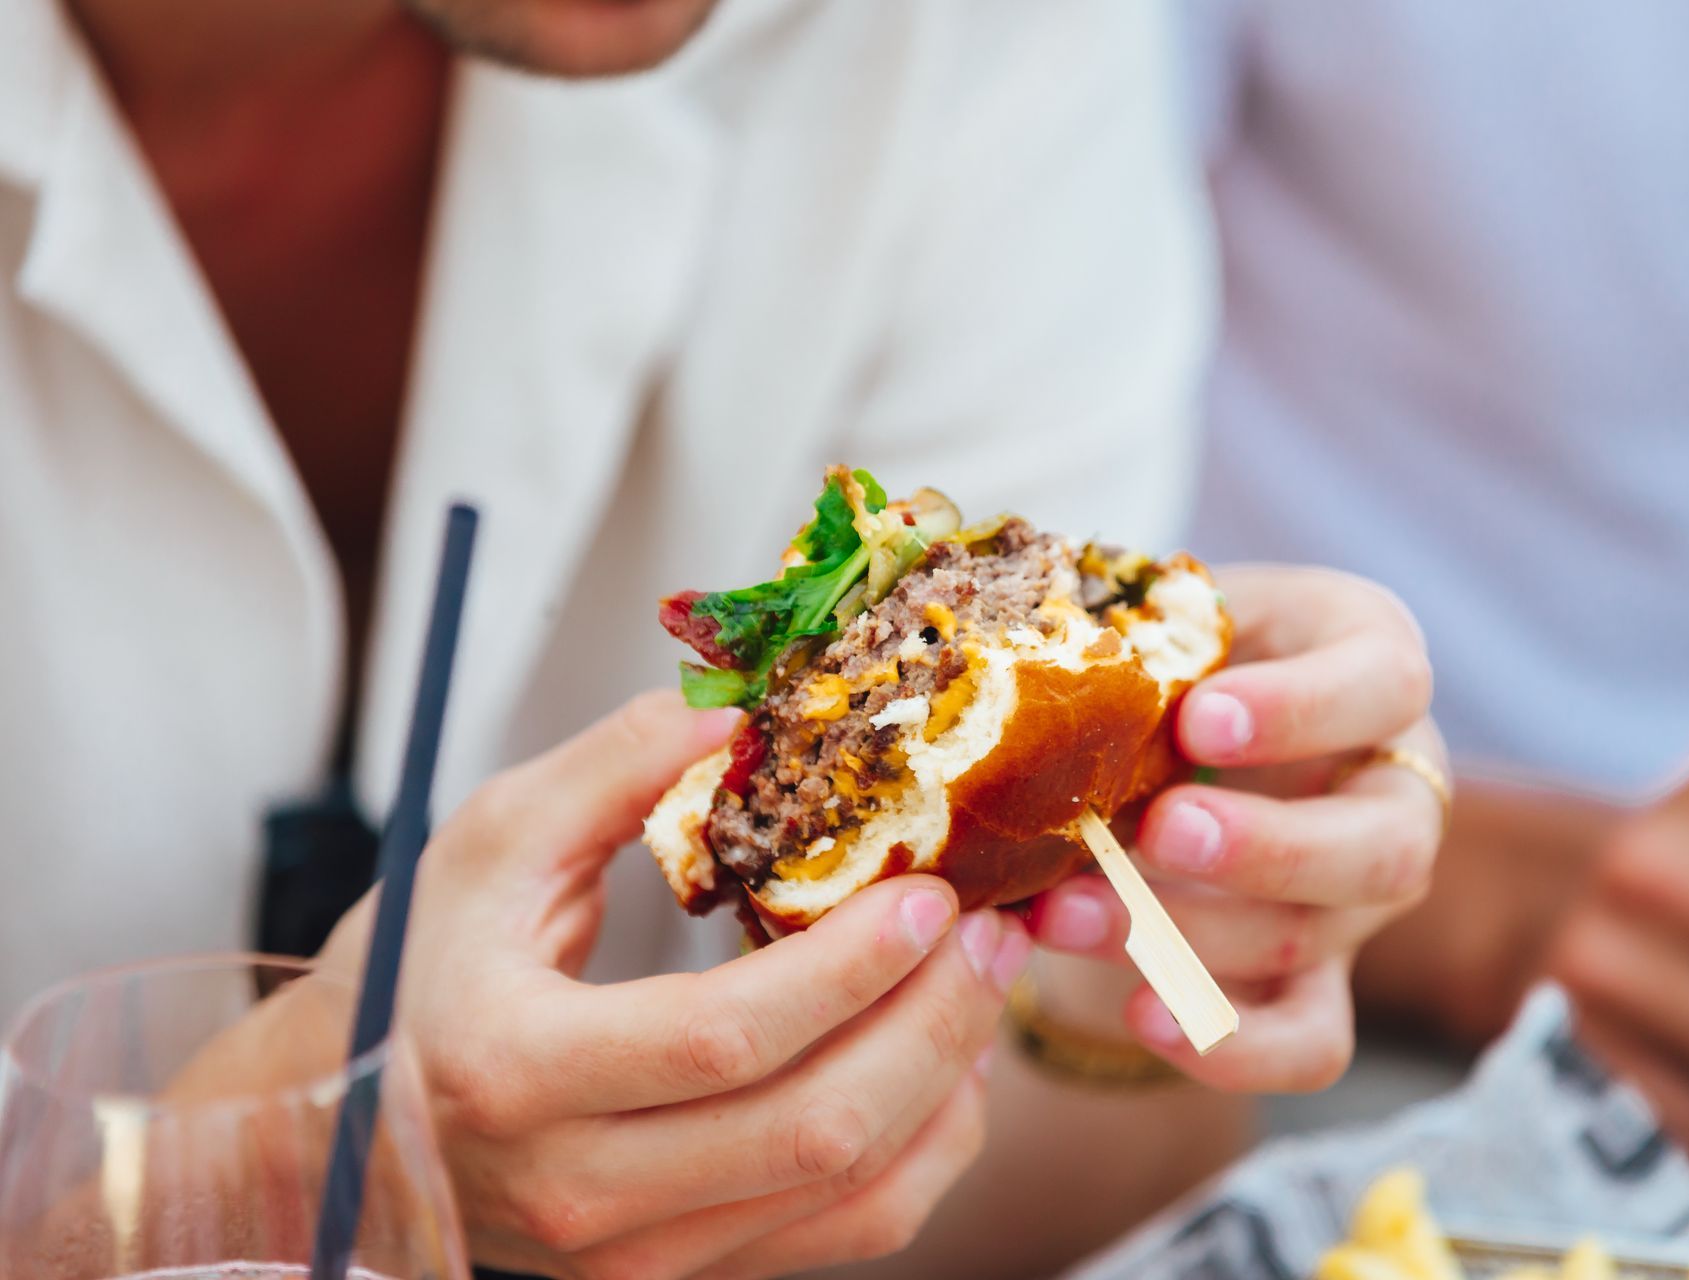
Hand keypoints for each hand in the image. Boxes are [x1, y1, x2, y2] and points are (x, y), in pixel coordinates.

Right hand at [318, 692, 1031, 1279]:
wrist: (357, 1124)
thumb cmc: (423, 973)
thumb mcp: (489, 840)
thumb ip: (614, 767)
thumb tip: (740, 710)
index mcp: (513, 1068)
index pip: (718, 1038)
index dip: (843, 970)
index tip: (924, 895)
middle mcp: (577, 1190)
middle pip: (812, 1128)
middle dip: (933, 1021)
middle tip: (987, 929)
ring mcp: (637, 1256)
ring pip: (850, 1194)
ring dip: (948, 1083)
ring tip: (981, 982)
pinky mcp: (686, 1275)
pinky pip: (849, 1232)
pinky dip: (926, 1149)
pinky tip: (942, 1064)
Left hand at [1025, 565, 1445, 1090]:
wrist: (1159, 750)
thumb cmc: (1168, 657)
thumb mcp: (1162, 618)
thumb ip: (1132, 627)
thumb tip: (1018, 653)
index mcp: (1369, 663)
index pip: (1386, 682)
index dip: (1303, 709)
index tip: (1199, 718)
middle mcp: (1394, 787)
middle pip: (1386, 841)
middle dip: (1267, 846)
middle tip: (1158, 831)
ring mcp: (1363, 897)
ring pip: (1319, 937)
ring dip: (1187, 936)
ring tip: (1064, 914)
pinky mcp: (1321, 980)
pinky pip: (1312, 1042)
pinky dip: (1233, 1047)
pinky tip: (1140, 1013)